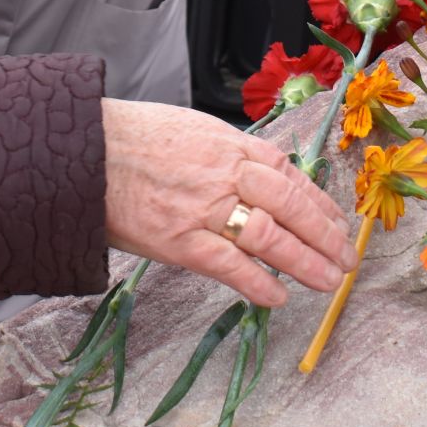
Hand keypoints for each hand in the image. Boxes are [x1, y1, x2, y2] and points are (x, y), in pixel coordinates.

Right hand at [100, 98, 355, 306]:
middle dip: (325, 235)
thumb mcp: (189, 128)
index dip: (320, 202)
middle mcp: (224, 173)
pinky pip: (229, 265)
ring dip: (305, 262)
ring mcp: (203, 207)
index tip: (338, 223)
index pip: (290, 174)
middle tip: (346, 258)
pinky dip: (257, 283)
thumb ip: (226, 153)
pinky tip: (277, 297)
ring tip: (327, 281)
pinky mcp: (179, 240)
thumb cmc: (130, 137)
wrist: (81, 149)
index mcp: (229, 144)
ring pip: (270, 236)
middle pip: (291, 205)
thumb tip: (259, 174)